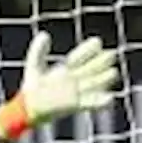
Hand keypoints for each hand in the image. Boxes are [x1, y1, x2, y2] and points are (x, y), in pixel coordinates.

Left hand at [0, 31, 118, 141]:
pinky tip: (110, 98)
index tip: (97, 42)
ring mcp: (76, 92)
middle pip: (91, 69)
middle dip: (101, 62)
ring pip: (94, 84)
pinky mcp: (76, 105)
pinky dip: (100, 102)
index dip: (88, 50)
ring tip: (113, 73)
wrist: (28, 108)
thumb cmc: (31, 88)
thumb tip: (44, 34)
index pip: (80, 57)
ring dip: (104, 79)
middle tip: (111, 54)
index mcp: (65, 69)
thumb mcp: (34, 66)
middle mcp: (73, 80)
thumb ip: (38, 51)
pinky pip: (90, 103)